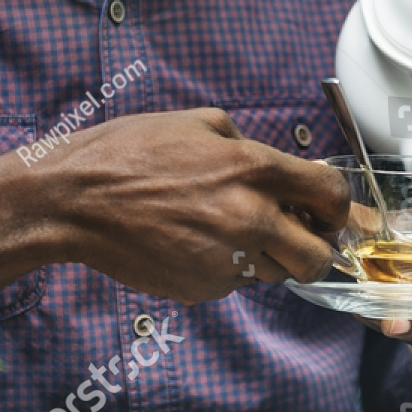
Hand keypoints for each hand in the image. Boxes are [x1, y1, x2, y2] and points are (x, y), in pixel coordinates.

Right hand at [49, 109, 349, 300]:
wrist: (73, 200)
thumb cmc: (129, 153)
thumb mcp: (198, 122)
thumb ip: (248, 143)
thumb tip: (281, 168)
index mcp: (254, 167)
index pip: (332, 195)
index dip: (338, 207)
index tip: (329, 212)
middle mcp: (250, 216)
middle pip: (318, 256)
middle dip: (315, 250)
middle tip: (300, 240)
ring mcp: (227, 258)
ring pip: (277, 274)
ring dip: (269, 260)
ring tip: (231, 234)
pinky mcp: (204, 288)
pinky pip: (236, 283)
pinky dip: (228, 268)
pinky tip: (195, 244)